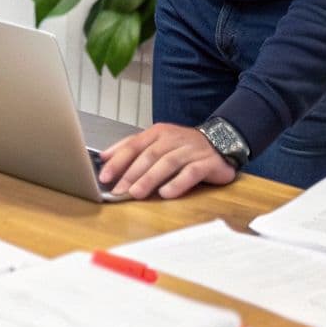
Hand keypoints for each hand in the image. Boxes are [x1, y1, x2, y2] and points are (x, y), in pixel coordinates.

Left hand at [99, 122, 237, 199]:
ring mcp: (190, 150)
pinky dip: (178, 183)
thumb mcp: (155, 142)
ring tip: (136, 193)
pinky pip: (191, 173)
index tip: (104, 177)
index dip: (117, 161)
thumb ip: (131, 148)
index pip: (133, 145)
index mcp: (157, 132)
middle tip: (119, 190)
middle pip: (149, 155)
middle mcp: (173, 139)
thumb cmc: (182, 147)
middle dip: (131, 174)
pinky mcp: (207, 163)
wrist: (221, 141)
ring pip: (167, 163)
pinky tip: (166, 194)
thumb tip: (104, 157)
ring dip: (150, 179)